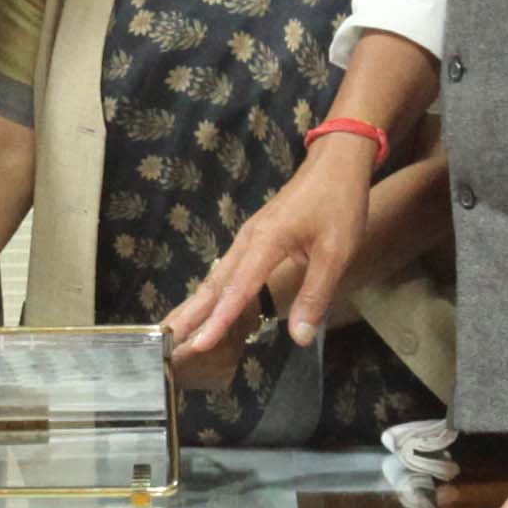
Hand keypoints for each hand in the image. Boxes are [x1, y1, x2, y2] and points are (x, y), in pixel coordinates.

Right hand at [171, 137, 373, 364]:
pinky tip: (205, 308)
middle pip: (214, 284)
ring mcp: (248, 237)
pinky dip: (212, 293)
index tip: (198, 344)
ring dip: (196, 305)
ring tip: (175, 331)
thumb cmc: (339, 204)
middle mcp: (248, 240)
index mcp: (266, 242)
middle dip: (191, 315)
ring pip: (216, 277)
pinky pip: (227, 271)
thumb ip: (315, 295)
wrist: (335, 162)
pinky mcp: (253, 238)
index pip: (237, 289)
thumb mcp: (336, 252)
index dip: (218, 319)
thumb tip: (298, 337)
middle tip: (167, 345)